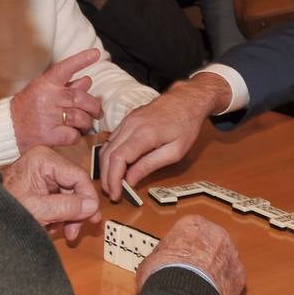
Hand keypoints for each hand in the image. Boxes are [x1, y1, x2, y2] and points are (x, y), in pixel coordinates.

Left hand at [0, 145, 101, 240]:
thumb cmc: (4, 207)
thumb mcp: (39, 210)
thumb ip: (67, 207)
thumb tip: (92, 206)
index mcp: (44, 159)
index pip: (78, 176)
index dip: (88, 198)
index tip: (91, 216)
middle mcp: (46, 163)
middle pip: (75, 187)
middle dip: (77, 211)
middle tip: (78, 229)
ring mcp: (44, 175)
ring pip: (70, 196)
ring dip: (70, 216)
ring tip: (65, 233)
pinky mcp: (42, 186)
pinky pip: (60, 200)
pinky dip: (60, 215)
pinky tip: (53, 226)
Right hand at [9, 47, 104, 150]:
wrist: (7, 130)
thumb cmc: (27, 108)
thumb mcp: (41, 91)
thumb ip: (65, 86)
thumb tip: (87, 80)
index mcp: (44, 84)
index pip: (65, 68)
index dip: (81, 60)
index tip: (95, 54)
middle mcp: (47, 99)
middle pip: (81, 98)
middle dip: (94, 106)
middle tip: (97, 112)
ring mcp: (48, 117)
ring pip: (81, 118)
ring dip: (87, 123)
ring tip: (84, 125)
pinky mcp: (49, 136)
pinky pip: (74, 135)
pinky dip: (77, 135)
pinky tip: (72, 134)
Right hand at [99, 72, 229, 198]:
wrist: (187, 99)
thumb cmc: (186, 125)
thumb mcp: (175, 151)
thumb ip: (150, 165)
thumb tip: (130, 180)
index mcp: (144, 134)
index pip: (118, 159)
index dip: (113, 180)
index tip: (117, 195)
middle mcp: (131, 125)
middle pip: (107, 155)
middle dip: (107, 177)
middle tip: (113, 194)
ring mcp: (127, 121)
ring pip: (106, 147)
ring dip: (106, 168)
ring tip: (114, 184)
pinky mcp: (127, 120)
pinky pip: (112, 140)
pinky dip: (110, 156)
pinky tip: (117, 168)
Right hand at [136, 214, 245, 294]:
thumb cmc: (163, 274)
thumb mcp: (151, 259)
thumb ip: (162, 256)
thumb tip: (159, 265)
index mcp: (192, 224)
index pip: (188, 230)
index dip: (182, 247)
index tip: (177, 258)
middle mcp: (216, 233)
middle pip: (210, 243)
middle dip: (202, 257)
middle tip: (191, 273)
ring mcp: (231, 253)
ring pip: (224, 260)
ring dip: (216, 271)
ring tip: (201, 288)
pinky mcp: (240, 275)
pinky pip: (232, 279)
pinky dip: (225, 287)